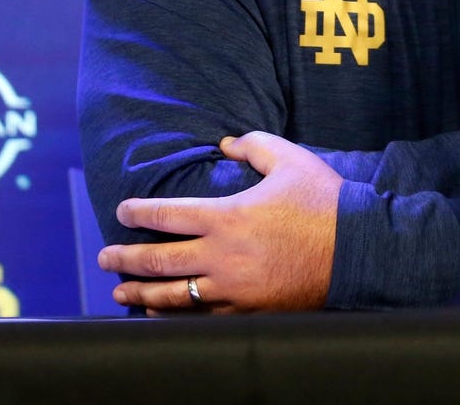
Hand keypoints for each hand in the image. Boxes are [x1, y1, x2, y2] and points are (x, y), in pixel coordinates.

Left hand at [97, 132, 342, 313]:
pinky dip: (174, 316)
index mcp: (228, 216)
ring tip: (120, 292)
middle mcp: (221, 256)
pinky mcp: (247, 311)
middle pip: (158, 261)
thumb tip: (226, 142)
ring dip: (139, 295)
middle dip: (124, 259)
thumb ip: (254, 145)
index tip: (121, 212)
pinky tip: (161, 313)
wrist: (355, 250)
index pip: (167, 215)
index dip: (138, 213)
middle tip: (104, 257)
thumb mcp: (290, 160)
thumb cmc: (322, 202)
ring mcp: (232, 289)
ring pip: (172, 296)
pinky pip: (199, 318)